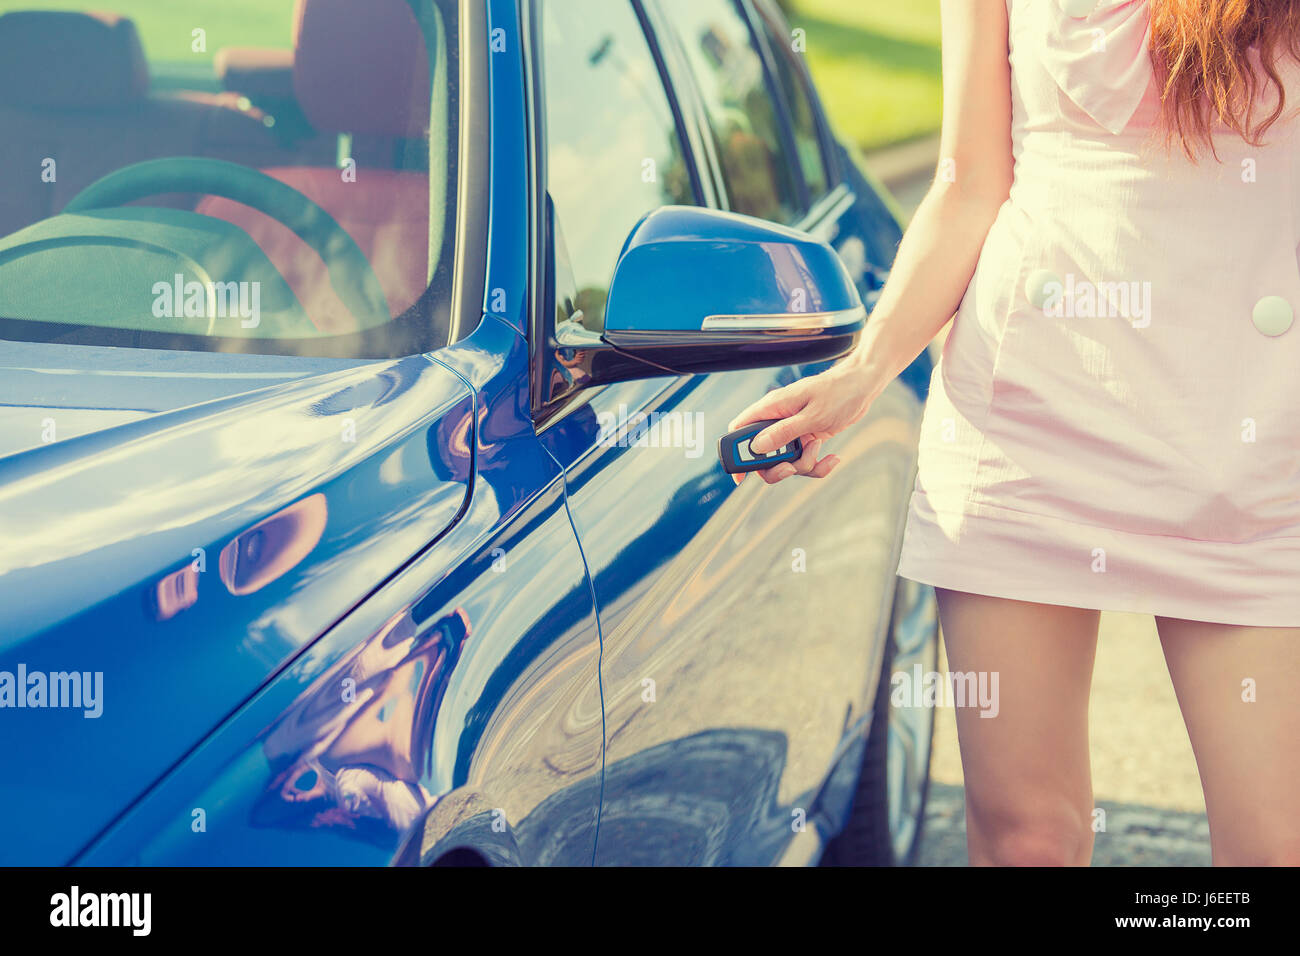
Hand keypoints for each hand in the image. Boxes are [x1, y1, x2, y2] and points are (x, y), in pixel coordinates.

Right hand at [726, 362, 878, 484]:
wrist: (863, 386)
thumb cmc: (838, 392)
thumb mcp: (812, 415)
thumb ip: (784, 432)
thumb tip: (757, 447)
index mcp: (771, 409)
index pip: (740, 431)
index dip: (735, 454)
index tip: (740, 476)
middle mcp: (777, 421)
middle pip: (761, 455)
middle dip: (776, 467)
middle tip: (792, 467)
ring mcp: (792, 431)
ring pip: (784, 461)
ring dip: (802, 464)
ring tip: (818, 447)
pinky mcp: (806, 438)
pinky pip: (804, 461)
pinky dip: (817, 465)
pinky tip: (832, 457)